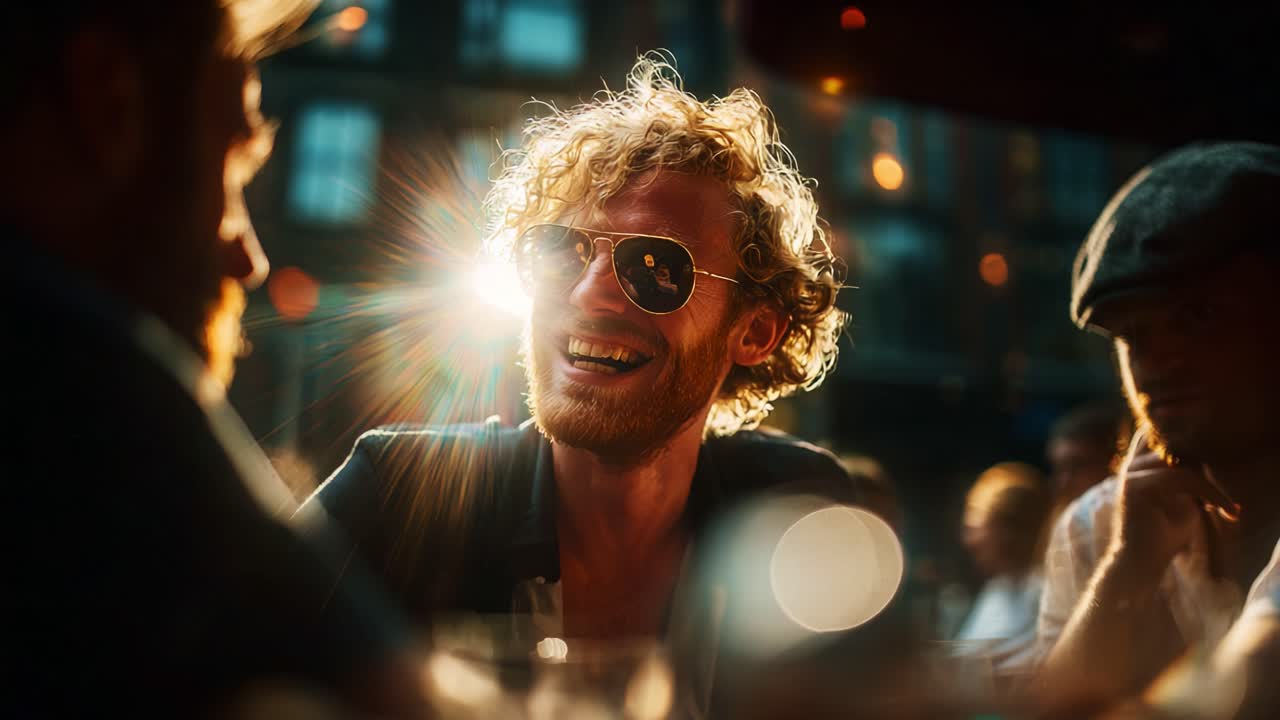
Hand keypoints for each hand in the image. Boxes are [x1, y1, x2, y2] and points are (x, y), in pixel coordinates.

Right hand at [1107, 428, 1234, 584]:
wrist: (1142, 562)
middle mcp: (1131, 466)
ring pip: (1181, 464)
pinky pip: (1180, 477)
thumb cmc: (1164, 535)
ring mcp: (1131, 474)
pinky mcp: (1136, 486)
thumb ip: (1187, 476)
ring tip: (1225, 507)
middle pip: (1175, 447)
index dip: (1183, 444)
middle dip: (1201, 468)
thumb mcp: (1182, 499)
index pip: (1157, 436)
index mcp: (1138, 467)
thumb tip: (1200, 460)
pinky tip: (1220, 510)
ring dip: (1208, 486)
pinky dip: (1207, 493)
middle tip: (1217, 500)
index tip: (1207, 478)